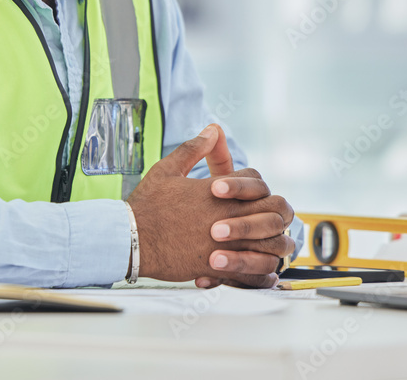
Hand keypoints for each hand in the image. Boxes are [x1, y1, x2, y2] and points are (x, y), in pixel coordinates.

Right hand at [125, 124, 294, 285]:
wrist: (130, 240)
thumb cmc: (147, 206)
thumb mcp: (167, 169)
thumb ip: (193, 149)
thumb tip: (212, 130)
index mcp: (219, 191)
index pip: (257, 182)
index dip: (257, 187)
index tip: (250, 194)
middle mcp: (229, 216)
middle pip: (275, 211)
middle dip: (276, 212)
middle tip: (270, 218)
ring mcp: (226, 244)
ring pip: (272, 245)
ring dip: (275, 244)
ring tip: (272, 245)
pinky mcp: (219, 268)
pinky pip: (255, 275)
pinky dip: (263, 275)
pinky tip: (264, 274)